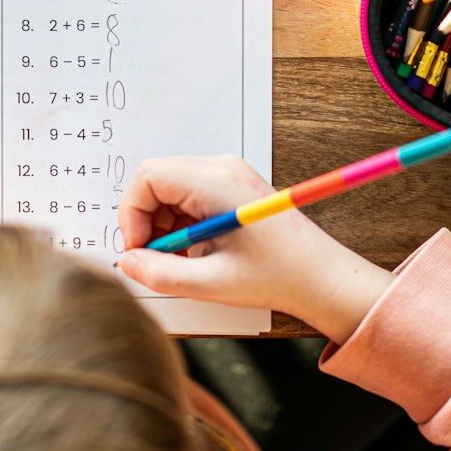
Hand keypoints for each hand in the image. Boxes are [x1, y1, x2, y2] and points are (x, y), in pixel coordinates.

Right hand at [116, 156, 393, 342]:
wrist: (323, 277)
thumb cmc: (278, 276)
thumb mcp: (211, 283)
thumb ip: (161, 273)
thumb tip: (127, 263)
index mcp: (216, 182)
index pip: (148, 176)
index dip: (132, 214)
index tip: (138, 250)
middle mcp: (221, 168)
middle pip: (156, 179)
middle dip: (146, 220)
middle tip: (154, 258)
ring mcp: (228, 175)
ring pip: (169, 188)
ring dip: (163, 224)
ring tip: (180, 260)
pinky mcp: (232, 187)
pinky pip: (188, 196)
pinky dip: (180, 224)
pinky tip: (195, 253)